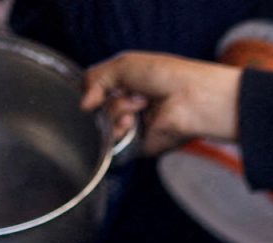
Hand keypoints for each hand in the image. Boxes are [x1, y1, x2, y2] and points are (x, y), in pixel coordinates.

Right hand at [81, 51, 241, 154]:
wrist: (190, 99)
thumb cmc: (165, 76)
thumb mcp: (123, 65)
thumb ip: (94, 79)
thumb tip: (83, 105)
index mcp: (128, 86)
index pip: (95, 90)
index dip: (95, 87)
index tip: (107, 82)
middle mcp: (129, 107)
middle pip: (96, 107)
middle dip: (111, 97)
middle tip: (135, 93)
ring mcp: (134, 128)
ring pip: (103, 123)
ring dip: (117, 110)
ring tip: (140, 104)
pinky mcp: (138, 147)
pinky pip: (113, 142)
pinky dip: (119, 128)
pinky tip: (134, 121)